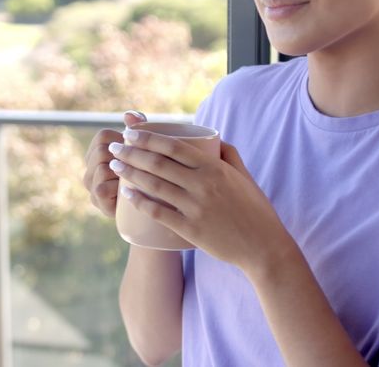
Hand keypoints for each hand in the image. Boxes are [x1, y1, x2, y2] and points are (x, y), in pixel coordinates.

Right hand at [82, 110, 147, 217]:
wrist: (156, 202)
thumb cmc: (151, 169)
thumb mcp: (147, 147)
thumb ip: (138, 128)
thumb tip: (129, 115)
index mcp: (98, 149)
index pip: (103, 136)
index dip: (122, 140)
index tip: (139, 149)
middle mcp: (90, 165)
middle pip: (101, 151)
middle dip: (123, 156)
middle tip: (143, 165)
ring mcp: (91, 184)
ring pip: (101, 169)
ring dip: (121, 172)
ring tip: (138, 177)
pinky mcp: (97, 201)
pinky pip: (101, 188)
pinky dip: (115, 187)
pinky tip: (131, 189)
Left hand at [110, 130, 291, 270]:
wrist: (264, 247)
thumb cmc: (255, 209)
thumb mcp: (244, 175)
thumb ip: (229, 154)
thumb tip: (213, 139)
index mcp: (215, 168)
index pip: (174, 147)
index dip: (148, 138)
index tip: (130, 132)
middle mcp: (203, 184)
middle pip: (158, 163)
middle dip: (132, 152)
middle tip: (115, 147)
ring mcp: (195, 207)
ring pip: (155, 185)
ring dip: (130, 172)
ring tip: (114, 166)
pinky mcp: (190, 229)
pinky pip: (158, 212)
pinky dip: (139, 201)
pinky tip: (126, 193)